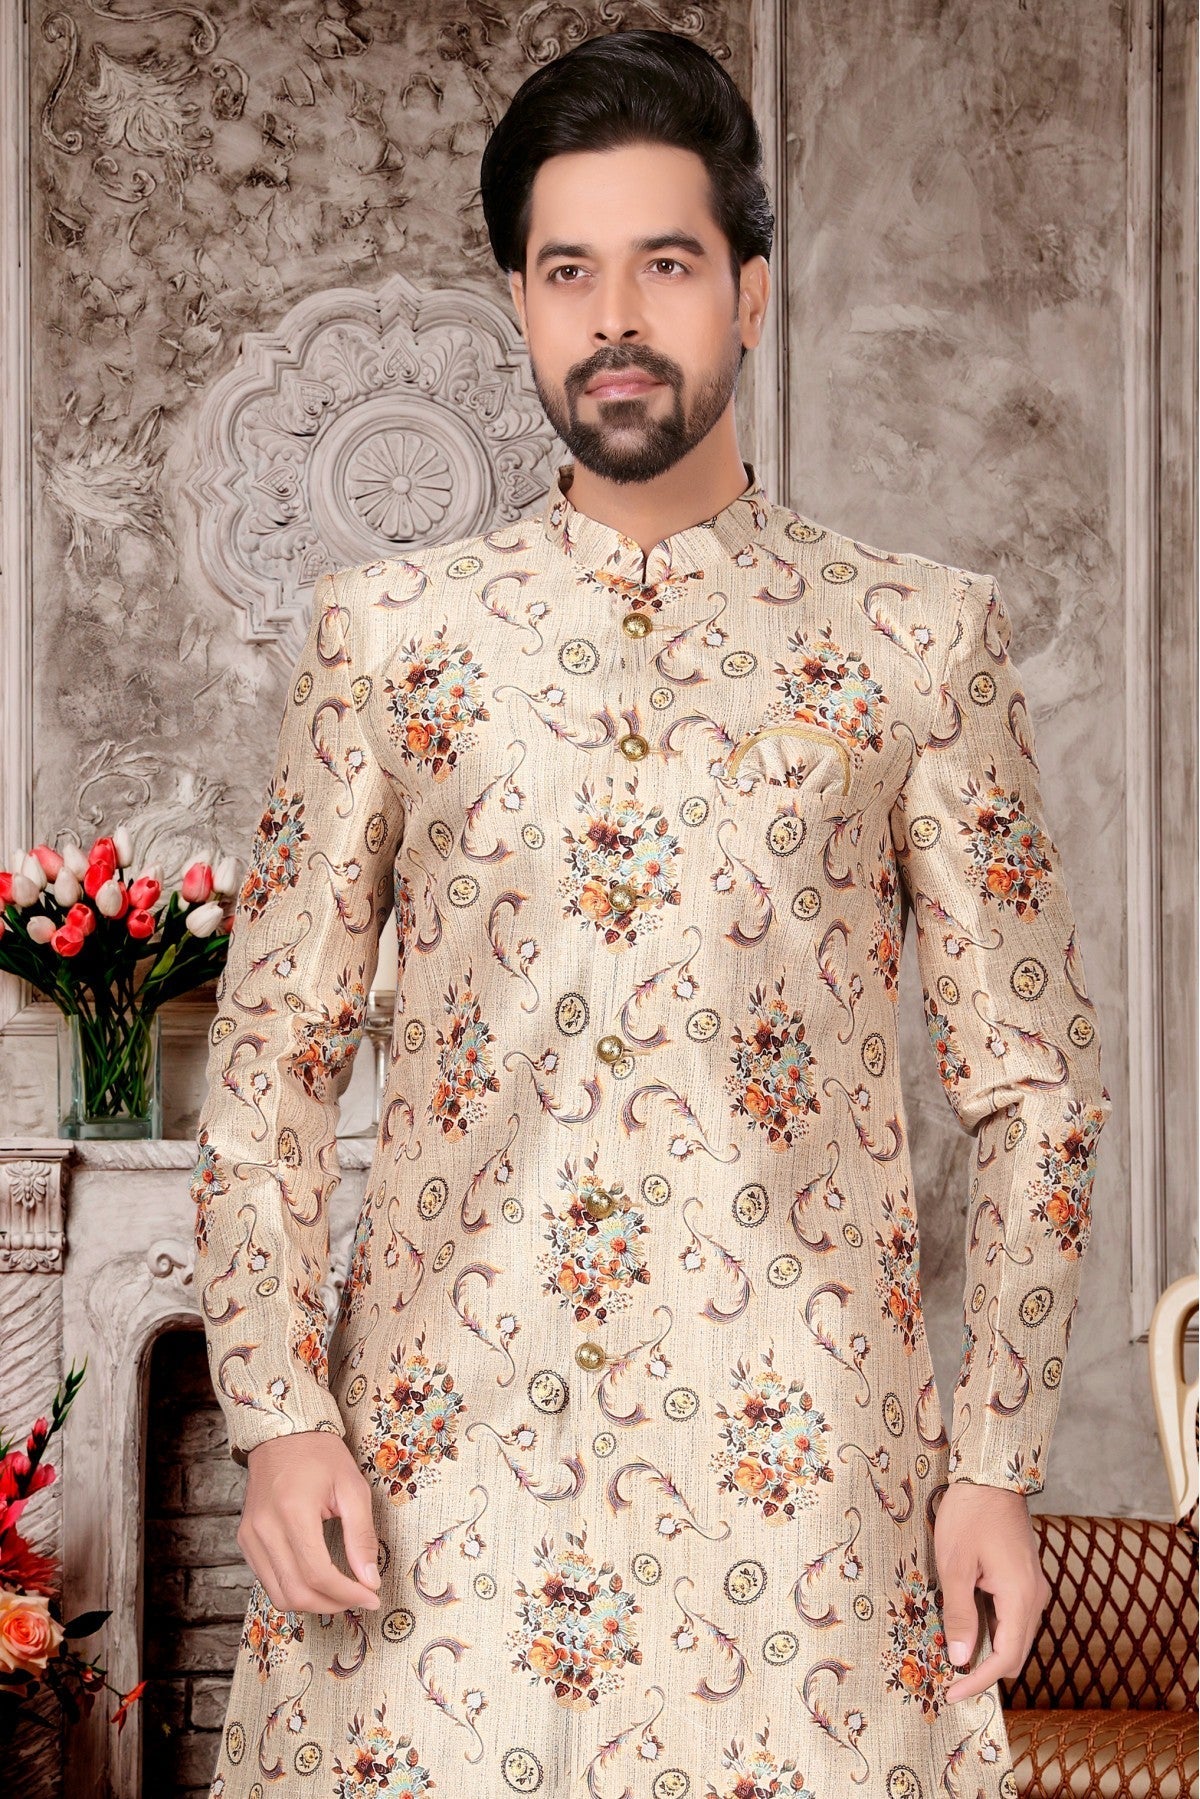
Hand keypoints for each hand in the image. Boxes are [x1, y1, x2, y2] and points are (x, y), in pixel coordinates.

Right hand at [238, 1432, 382, 1615]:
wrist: (283, 1435)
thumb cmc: (320, 1456)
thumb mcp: (352, 1487)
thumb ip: (361, 1536)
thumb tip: (370, 1580)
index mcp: (293, 1511)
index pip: (318, 1574)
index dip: (348, 1594)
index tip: (372, 1597)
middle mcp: (264, 1528)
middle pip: (297, 1592)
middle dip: (333, 1604)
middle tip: (360, 1598)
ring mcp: (250, 1537)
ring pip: (279, 1594)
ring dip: (313, 1603)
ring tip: (340, 1593)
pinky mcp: (246, 1541)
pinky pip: (268, 1581)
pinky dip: (294, 1590)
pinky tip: (317, 1581)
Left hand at [934, 1481, 1050, 1701]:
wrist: (992, 1475)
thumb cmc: (970, 1515)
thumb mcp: (956, 1565)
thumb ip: (960, 1614)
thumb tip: (961, 1658)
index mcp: (1020, 1598)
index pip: (1005, 1658)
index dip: (978, 1681)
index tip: (952, 1693)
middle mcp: (1034, 1597)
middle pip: (1015, 1652)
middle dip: (985, 1672)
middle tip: (951, 1682)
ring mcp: (1032, 1586)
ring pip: (1016, 1635)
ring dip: (990, 1651)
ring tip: (956, 1657)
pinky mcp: (1024, 1575)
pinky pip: (1014, 1615)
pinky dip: (994, 1630)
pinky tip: (970, 1627)